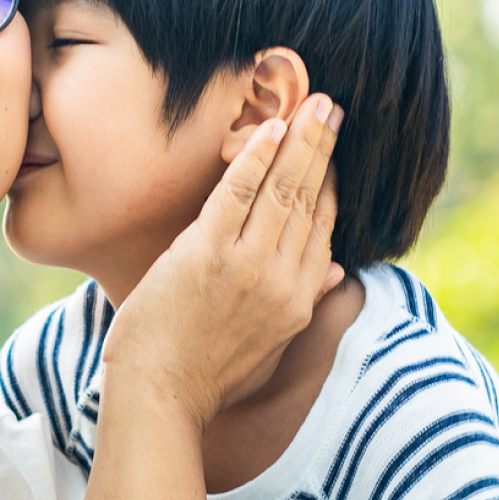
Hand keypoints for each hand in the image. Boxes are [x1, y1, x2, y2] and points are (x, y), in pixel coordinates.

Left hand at [104, 95, 342, 424]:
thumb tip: (339, 273)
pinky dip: (256, 157)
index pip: (322, 231)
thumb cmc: (205, 376)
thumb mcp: (269, 348)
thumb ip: (304, 305)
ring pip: (283, 190)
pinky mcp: (207, 253)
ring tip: (314, 104)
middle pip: (310, 201)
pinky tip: (270, 127)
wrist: (159, 395)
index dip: (329, 187)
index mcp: (297, 302)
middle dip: (322, 150)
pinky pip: (238, 192)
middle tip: (332, 109)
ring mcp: (246, 265)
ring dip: (301, 141)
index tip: (330, 155)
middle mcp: (282, 281)